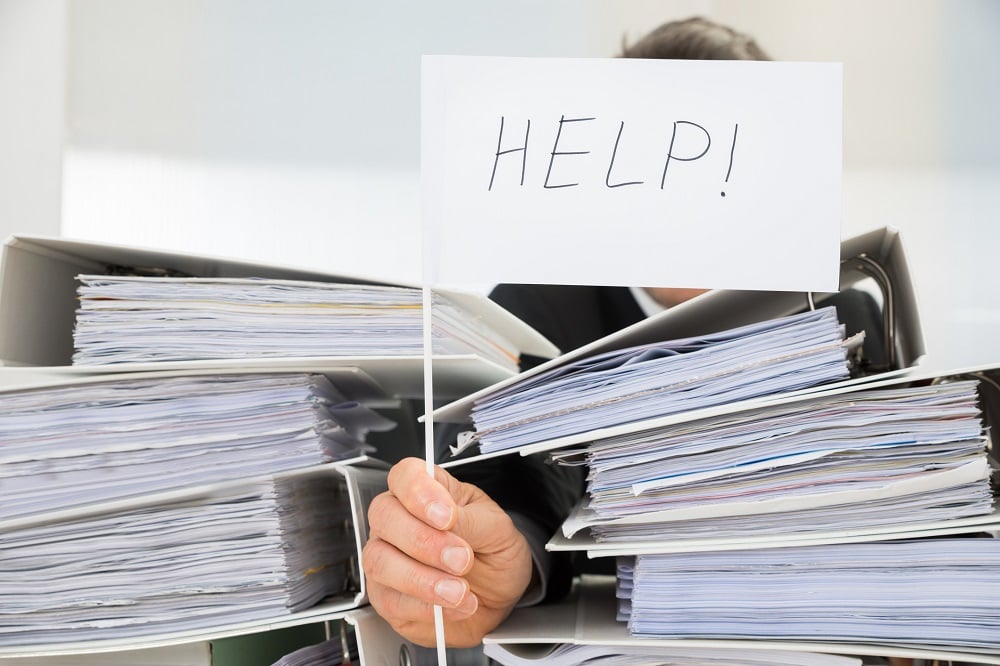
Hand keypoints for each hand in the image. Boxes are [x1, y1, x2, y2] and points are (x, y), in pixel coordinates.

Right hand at [362, 457, 533, 647]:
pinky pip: (389, 601)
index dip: (419, 492)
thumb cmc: (494, 551)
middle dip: (423, 541)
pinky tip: (453, 605)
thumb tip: (448, 519)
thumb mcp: (497, 529)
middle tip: (460, 559)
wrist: (501, 595)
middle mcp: (399, 521)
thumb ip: (472, 521)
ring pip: (379, 561)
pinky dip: (424, 606)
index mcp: (427, 492)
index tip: (447, 516)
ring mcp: (387, 558)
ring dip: (423, 579)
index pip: (405, 476)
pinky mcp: (387, 597)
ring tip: (459, 590)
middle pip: (384, 516)